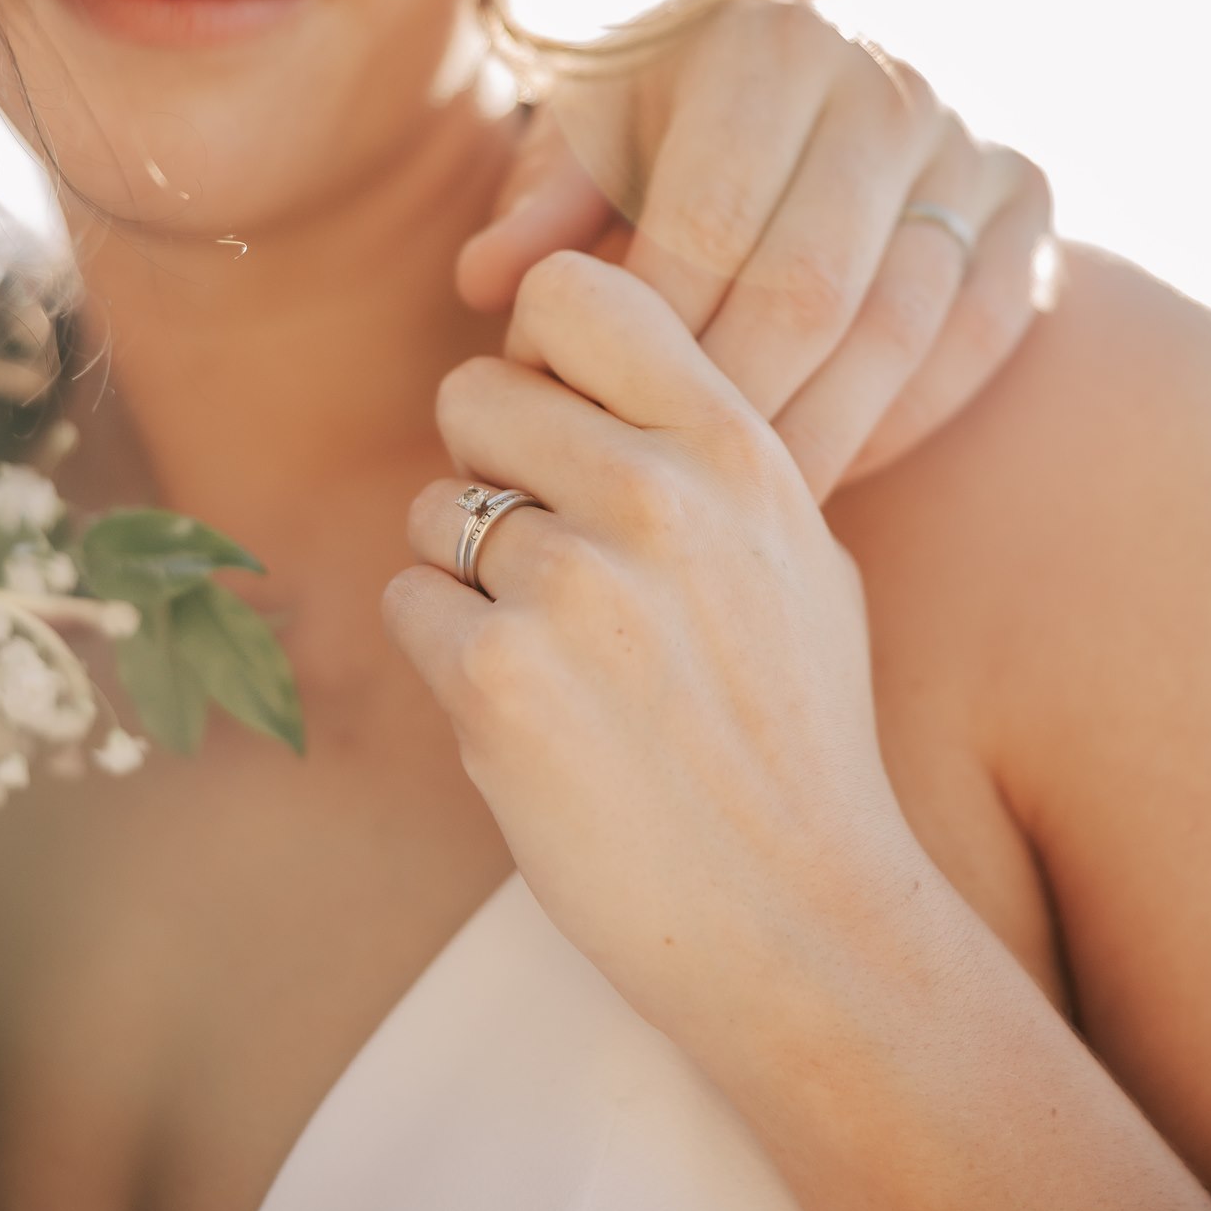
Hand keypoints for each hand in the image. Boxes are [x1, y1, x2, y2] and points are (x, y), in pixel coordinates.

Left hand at [383, 250, 923, 1053]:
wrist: (800, 920)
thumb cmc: (794, 734)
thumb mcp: (794, 553)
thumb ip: (697, 445)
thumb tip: (574, 371)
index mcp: (734, 445)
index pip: (569, 289)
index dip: (537, 347)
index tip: (556, 412)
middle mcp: (655, 494)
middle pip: (473, 395)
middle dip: (491, 471)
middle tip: (553, 563)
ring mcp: (572, 587)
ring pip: (432, 511)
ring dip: (471, 580)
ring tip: (564, 662)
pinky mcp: (496, 682)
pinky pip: (409, 605)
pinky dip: (447, 656)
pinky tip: (532, 717)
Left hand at [456, 0, 1057, 502]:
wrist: (831, 77)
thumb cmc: (678, 119)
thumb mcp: (599, 134)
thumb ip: (544, 204)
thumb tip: (485, 281)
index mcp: (771, 44)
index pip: (707, 223)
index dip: (643, 337)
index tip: (578, 417)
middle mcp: (886, 82)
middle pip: (807, 287)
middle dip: (722, 406)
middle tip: (648, 494)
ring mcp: (972, 143)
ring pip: (897, 327)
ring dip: (812, 434)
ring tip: (722, 513)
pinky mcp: (1029, 205)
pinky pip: (973, 340)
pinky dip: (897, 418)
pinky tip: (818, 475)